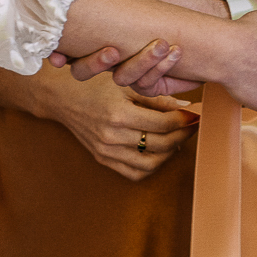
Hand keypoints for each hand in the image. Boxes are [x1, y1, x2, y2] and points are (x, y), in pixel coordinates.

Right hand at [35, 63, 197, 181]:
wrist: (61, 96)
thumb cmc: (93, 84)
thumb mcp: (125, 84)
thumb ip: (155, 98)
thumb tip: (185, 108)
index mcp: (119, 114)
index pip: (164, 124)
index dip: (184, 120)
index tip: (195, 115)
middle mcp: (112, 136)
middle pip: (161, 145)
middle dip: (182, 135)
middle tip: (191, 126)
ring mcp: (106, 151)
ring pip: (150, 164)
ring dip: (169, 153)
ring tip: (177, 139)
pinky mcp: (103, 159)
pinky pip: (134, 172)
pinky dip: (151, 165)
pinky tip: (158, 152)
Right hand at [51, 0, 226, 92]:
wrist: (213, 24)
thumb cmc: (179, 6)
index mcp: (105, 37)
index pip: (73, 50)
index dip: (61, 56)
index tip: (56, 56)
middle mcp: (115, 58)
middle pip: (86, 71)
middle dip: (94, 64)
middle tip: (112, 50)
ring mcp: (133, 73)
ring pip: (121, 79)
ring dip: (140, 62)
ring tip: (161, 43)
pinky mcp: (155, 85)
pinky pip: (147, 85)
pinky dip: (159, 69)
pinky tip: (175, 52)